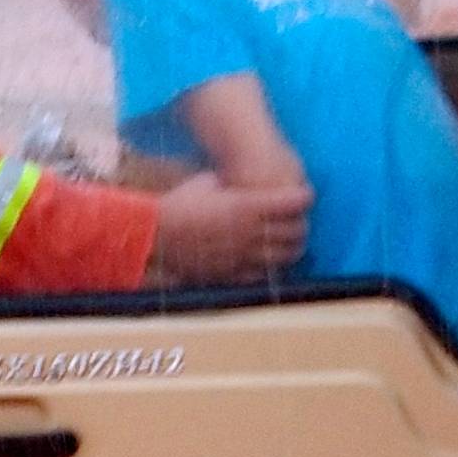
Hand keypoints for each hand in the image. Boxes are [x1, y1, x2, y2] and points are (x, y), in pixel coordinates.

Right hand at [149, 172, 310, 285]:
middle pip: (297, 230)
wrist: (154, 236)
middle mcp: (250, 232)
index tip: (303, 196)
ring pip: (286, 256)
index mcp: (246, 205)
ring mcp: (243, 256)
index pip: (294, 201)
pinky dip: (271, 267)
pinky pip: (263, 274)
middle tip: (298, 219)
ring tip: (290, 242)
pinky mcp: (232, 274)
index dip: (303, 197)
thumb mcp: (206, 182)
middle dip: (302, 224)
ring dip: (293, 248)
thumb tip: (238, 182)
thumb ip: (229, 184)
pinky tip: (268, 260)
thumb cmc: (177, 204)